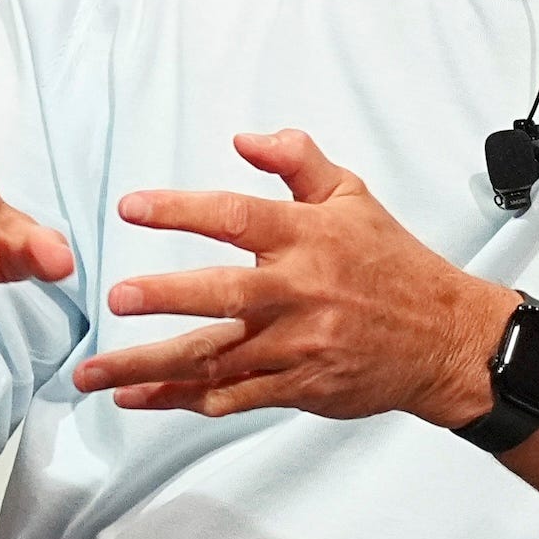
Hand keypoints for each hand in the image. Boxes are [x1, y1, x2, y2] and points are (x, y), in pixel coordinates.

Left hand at [72, 129, 510, 423]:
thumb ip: (297, 160)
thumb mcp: (353, 196)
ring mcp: (297, 346)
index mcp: (307, 239)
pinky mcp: (297, 387)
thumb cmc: (393, 264)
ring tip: (94, 372)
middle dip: (164, 298)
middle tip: (115, 297)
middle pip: (221, 296)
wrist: (444, 340)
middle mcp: (298, 293)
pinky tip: (138, 398)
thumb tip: (245, 138)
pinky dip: (180, 400)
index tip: (131, 207)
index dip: (180, 209)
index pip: (235, 216)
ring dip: (150, 368)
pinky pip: (230, 397)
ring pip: (214, 359)